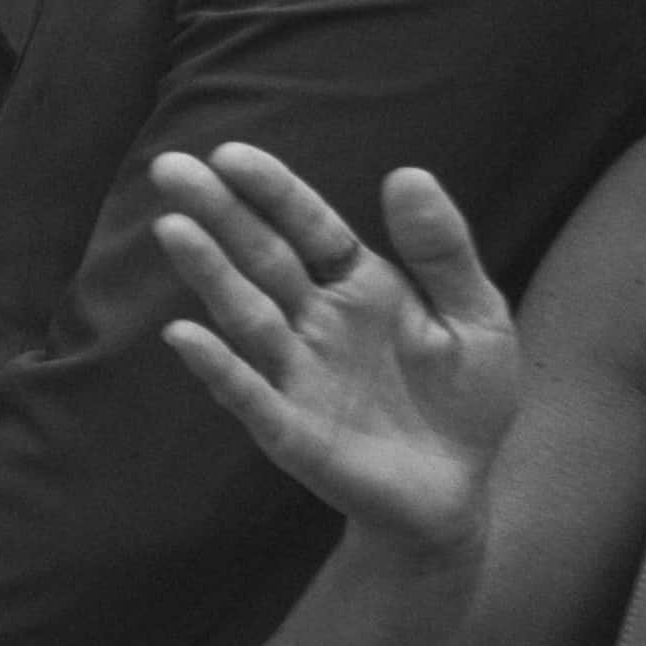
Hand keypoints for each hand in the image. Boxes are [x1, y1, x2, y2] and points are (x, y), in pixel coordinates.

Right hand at [151, 146, 517, 561]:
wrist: (458, 491)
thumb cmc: (464, 398)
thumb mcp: (476, 315)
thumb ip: (442, 249)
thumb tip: (405, 171)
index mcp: (359, 285)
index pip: (308, 227)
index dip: (272, 192)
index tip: (229, 154)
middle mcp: (314, 322)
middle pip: (260, 259)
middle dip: (217, 214)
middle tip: (169, 168)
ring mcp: (296, 374)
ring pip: (246, 315)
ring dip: (209, 275)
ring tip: (174, 230)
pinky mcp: (290, 430)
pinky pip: (249, 393)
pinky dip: (218, 367)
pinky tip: (185, 335)